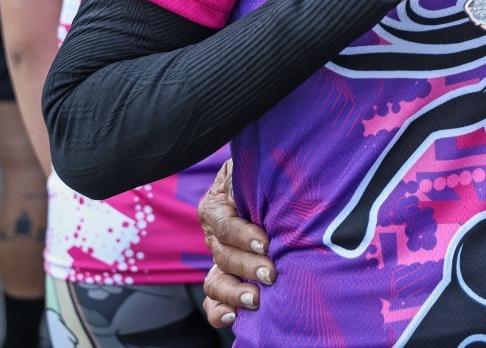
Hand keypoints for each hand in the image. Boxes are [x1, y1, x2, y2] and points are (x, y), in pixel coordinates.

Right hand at [198, 160, 275, 327]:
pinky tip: (232, 317)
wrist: (270, 182)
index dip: (242, 235)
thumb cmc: (264, 172)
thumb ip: (246, 178)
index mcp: (217, 207)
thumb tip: (251, 190)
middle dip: (246, 266)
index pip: (225, 225)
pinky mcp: (228, 276)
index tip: (265, 242)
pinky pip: (214, 299)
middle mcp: (215, 235)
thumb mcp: (250, 168)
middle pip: (223, 256)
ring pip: (214, 281)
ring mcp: (220, 257)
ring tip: (256, 299)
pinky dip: (218, 310)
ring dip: (233, 292)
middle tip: (271, 274)